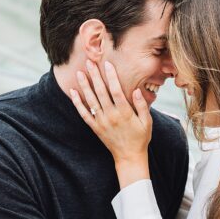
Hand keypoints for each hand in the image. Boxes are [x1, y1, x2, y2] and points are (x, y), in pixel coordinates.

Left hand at [69, 60, 151, 186]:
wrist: (129, 156)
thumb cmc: (141, 138)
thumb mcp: (147, 122)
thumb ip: (142, 105)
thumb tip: (137, 90)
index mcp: (125, 112)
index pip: (116, 90)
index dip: (111, 76)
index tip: (107, 64)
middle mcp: (111, 115)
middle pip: (101, 92)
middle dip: (94, 76)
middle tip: (89, 62)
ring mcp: (101, 122)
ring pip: (90, 101)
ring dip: (84, 86)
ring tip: (79, 73)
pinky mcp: (95, 127)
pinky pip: (84, 114)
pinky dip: (77, 103)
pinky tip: (72, 92)